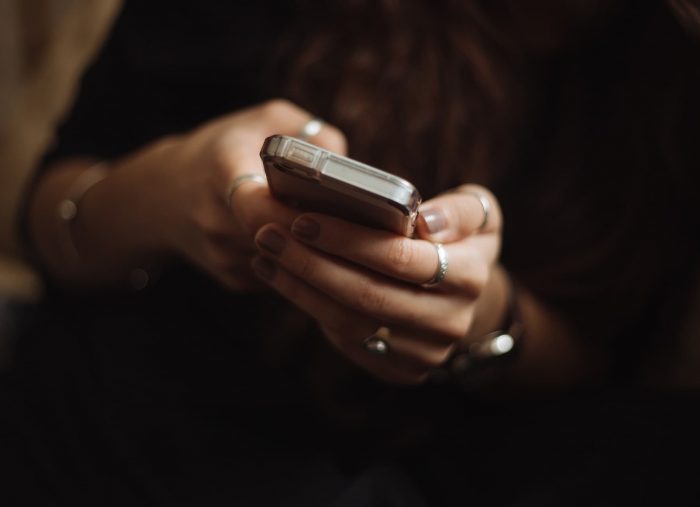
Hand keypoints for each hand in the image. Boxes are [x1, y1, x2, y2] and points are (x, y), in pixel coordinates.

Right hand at [84, 99, 345, 289]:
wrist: (163, 195)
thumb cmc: (223, 149)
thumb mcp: (264, 120)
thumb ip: (309, 133)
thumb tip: (348, 167)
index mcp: (221, 172)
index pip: (258, 205)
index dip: (296, 212)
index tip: (328, 207)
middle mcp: (216, 221)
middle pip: (281, 239)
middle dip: (319, 233)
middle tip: (356, 223)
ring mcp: (223, 257)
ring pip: (286, 262)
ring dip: (314, 251)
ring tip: (341, 232)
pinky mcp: (233, 280)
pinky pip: (280, 275)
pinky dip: (299, 262)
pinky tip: (310, 243)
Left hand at [252, 185, 503, 383]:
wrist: (461, 297)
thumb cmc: (458, 242)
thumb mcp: (478, 214)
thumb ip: (461, 210)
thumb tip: (426, 222)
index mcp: (470, 276)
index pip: (400, 258)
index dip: (347, 239)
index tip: (303, 220)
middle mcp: (450, 322)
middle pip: (367, 294)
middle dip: (310, 263)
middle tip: (268, 235)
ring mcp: (425, 353)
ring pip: (350, 322)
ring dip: (299, 288)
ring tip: (266, 255)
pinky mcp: (400, 370)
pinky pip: (347, 341)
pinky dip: (310, 308)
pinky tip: (284, 279)